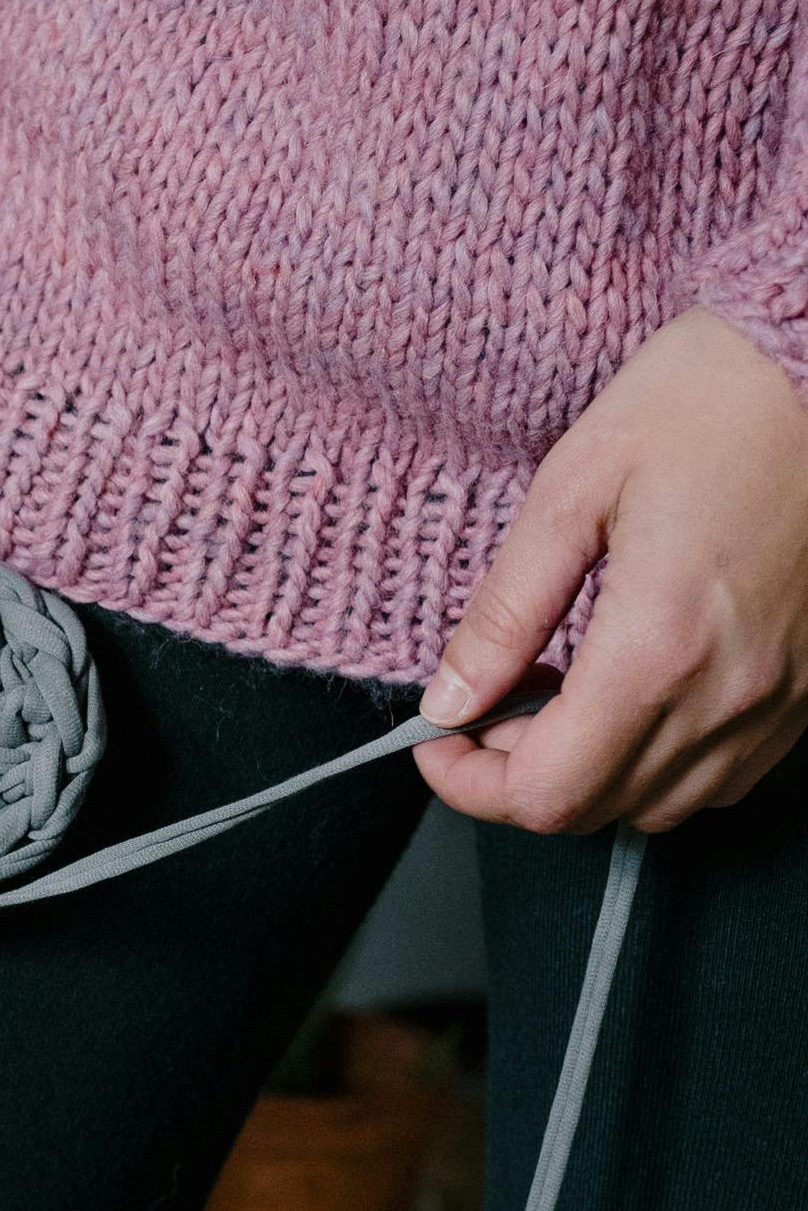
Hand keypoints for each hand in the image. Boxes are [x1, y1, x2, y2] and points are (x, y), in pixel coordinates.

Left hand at [417, 309, 807, 832]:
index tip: (436, 737)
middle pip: (596, 810)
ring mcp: (780, 702)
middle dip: (517, 774)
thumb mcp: (574, 487)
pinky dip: (657, 759)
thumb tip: (448, 698)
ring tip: (557, 692)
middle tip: (488, 702)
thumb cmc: (710, 399)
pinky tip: (631, 690)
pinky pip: (721, 773)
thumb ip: (505, 611)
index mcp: (659, 648)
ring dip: (590, 772)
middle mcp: (729, 696)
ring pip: (660, 805)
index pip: (545, 793)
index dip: (468, 783)